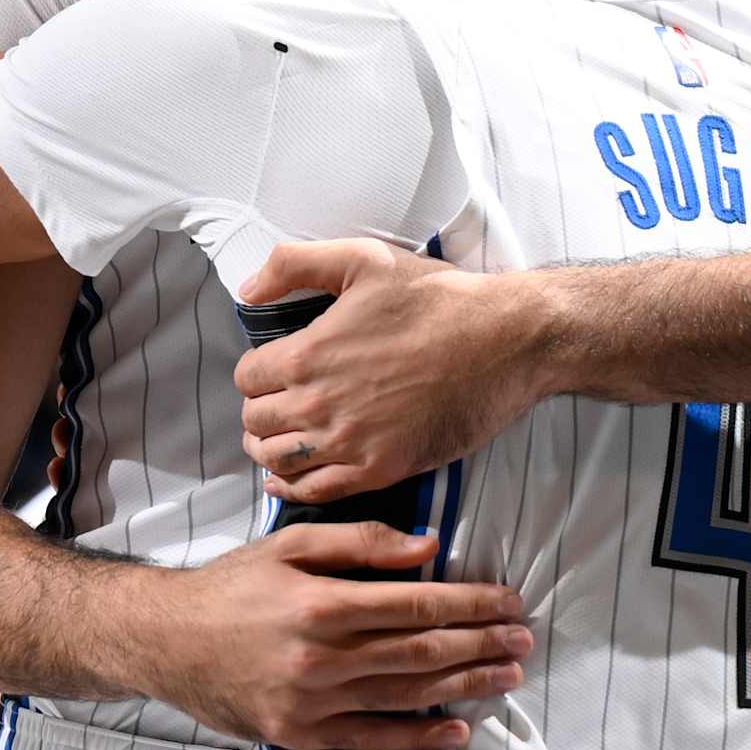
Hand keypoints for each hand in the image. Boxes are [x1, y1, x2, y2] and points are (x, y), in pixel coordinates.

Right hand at [140, 521, 530, 749]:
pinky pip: (372, 739)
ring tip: (506, 678)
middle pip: (421, 652)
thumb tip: (428, 548)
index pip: (417, 604)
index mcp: (323, 601)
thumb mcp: (289, 545)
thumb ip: (360, 543)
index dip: (470, 603)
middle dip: (481, 645)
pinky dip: (418, 737)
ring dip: (464, 688)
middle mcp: (322, 655)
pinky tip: (457, 730)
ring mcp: (312, 701)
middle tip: (523, 641)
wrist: (164, 641)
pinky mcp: (301, 735)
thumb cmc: (232, 586)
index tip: (509, 601)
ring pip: (406, 696)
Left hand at [235, 241, 552, 502]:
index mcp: (308, 354)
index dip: (256, 373)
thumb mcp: (363, 258)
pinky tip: (287, 480)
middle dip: (259, 412)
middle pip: (256, 422)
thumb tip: (248, 289)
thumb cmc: (437, 298)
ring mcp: (350, 443)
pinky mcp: (382, 469)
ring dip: (270, 450)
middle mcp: (320, 404)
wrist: (503, 341)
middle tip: (276, 405)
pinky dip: (293, 488)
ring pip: (278, 461)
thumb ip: (294, 264)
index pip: (247, 379)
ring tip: (279, 440)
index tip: (272, 371)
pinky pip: (317, 491)